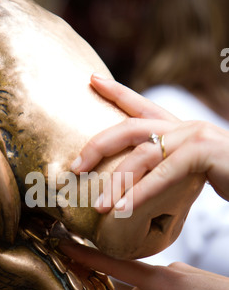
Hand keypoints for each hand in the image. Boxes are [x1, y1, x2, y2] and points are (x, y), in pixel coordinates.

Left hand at [71, 74, 228, 210]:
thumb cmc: (225, 174)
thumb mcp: (188, 165)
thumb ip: (164, 164)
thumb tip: (136, 179)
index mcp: (177, 126)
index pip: (140, 105)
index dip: (115, 91)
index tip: (91, 79)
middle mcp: (182, 125)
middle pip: (129, 128)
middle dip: (98, 146)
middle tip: (75, 166)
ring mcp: (193, 136)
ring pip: (142, 156)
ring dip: (117, 183)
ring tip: (98, 206)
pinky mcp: (202, 153)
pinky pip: (163, 174)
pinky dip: (140, 194)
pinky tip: (121, 210)